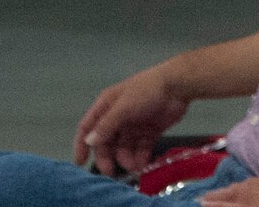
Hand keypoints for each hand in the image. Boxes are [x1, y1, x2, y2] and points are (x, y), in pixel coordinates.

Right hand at [72, 63, 188, 175]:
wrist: (178, 85)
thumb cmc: (146, 91)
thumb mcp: (123, 107)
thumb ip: (106, 125)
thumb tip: (89, 141)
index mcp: (106, 106)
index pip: (88, 127)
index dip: (82, 145)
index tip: (79, 163)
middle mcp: (118, 117)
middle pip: (106, 142)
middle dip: (107, 157)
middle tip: (111, 172)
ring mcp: (134, 125)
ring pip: (124, 148)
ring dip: (126, 159)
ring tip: (134, 167)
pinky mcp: (149, 132)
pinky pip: (140, 149)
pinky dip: (140, 158)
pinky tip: (142, 165)